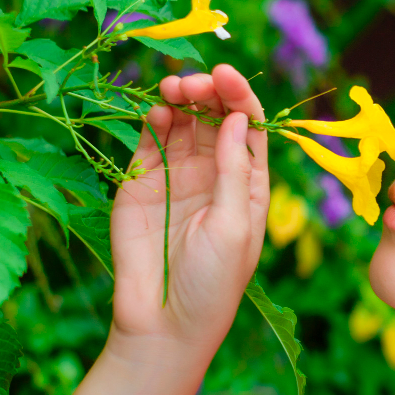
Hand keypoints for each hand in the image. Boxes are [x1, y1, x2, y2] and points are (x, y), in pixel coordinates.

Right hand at [108, 64, 268, 360]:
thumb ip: (234, 171)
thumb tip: (237, 118)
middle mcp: (217, 173)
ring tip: (174, 89)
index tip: (225, 74)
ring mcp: (179, 175)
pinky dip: (155, 120)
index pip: (249, 128)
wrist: (164, 320)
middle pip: (216, 117)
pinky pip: (152, 140)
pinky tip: (159, 111)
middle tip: (194, 83)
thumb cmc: (213, 280)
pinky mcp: (143, 181)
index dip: (239, 97)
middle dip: (208, 93)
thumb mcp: (235, 224)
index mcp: (251, 184)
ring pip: (184, 122)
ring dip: (181, 99)